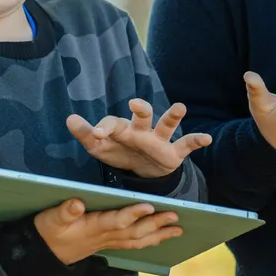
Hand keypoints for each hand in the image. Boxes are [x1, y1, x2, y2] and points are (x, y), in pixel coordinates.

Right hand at [34, 199, 182, 264]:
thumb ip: (64, 211)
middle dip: (155, 224)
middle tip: (175, 216)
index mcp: (92, 227)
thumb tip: (77, 202)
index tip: (149, 205)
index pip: (116, 221)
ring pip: (136, 240)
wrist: (42, 252)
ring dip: (158, 235)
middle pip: (134, 232)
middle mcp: (104, 237)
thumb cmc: (47, 230)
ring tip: (178, 230)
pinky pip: (132, 244)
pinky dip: (149, 241)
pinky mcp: (108, 244)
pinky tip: (161, 237)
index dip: (132, 214)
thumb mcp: (50, 218)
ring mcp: (107, 242)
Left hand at [66, 100, 211, 178]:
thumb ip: (85, 134)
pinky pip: (186, 145)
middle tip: (134, 103)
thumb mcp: (100, 148)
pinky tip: (206, 139)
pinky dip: (196, 140)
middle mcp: (142, 130)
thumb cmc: (119, 153)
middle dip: (140, 108)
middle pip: (142, 115)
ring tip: (180, 107)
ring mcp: (159, 140)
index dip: (105, 127)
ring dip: (173, 116)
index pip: (114, 123)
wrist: (142, 172)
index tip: (95, 133)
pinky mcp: (173, 153)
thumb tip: (69, 118)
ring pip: (166, 125)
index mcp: (122, 129)